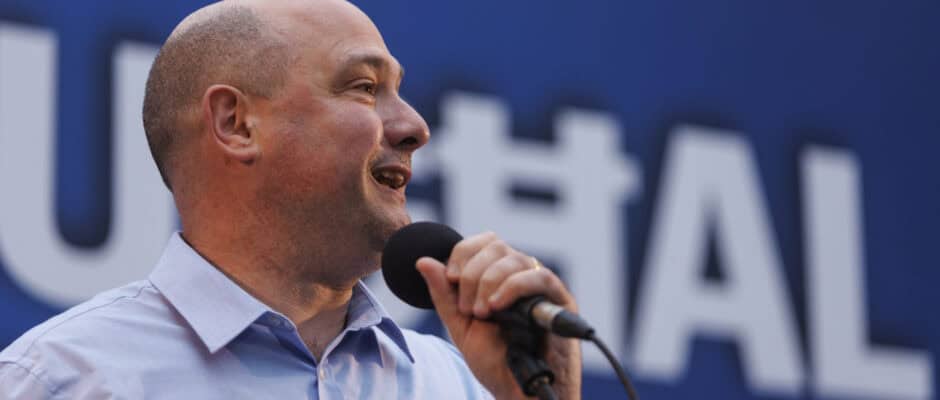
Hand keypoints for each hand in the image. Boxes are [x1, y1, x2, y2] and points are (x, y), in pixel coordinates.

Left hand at [416, 232, 581, 399]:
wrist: (518, 392)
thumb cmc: (495, 362)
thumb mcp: (460, 326)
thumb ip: (443, 295)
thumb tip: (423, 261)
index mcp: (499, 277)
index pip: (484, 242)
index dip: (464, 252)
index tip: (452, 279)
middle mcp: (522, 275)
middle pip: (497, 246)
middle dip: (473, 273)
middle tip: (468, 308)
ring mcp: (542, 286)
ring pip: (515, 259)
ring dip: (489, 283)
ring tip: (482, 314)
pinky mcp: (561, 300)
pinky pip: (539, 277)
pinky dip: (512, 287)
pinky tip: (497, 307)